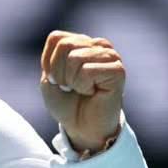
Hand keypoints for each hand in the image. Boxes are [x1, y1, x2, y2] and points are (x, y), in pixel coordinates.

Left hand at [38, 31, 125, 151]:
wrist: (82, 129)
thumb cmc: (67, 105)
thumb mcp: (50, 79)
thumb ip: (52, 59)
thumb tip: (70, 48)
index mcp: (83, 43)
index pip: (56, 38)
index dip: (49, 63)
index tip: (58, 80)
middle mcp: (98, 45)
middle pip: (65, 45)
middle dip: (59, 73)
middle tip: (70, 88)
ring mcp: (110, 56)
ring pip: (74, 58)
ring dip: (71, 81)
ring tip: (82, 90)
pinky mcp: (117, 70)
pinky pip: (87, 71)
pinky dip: (83, 86)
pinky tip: (93, 93)